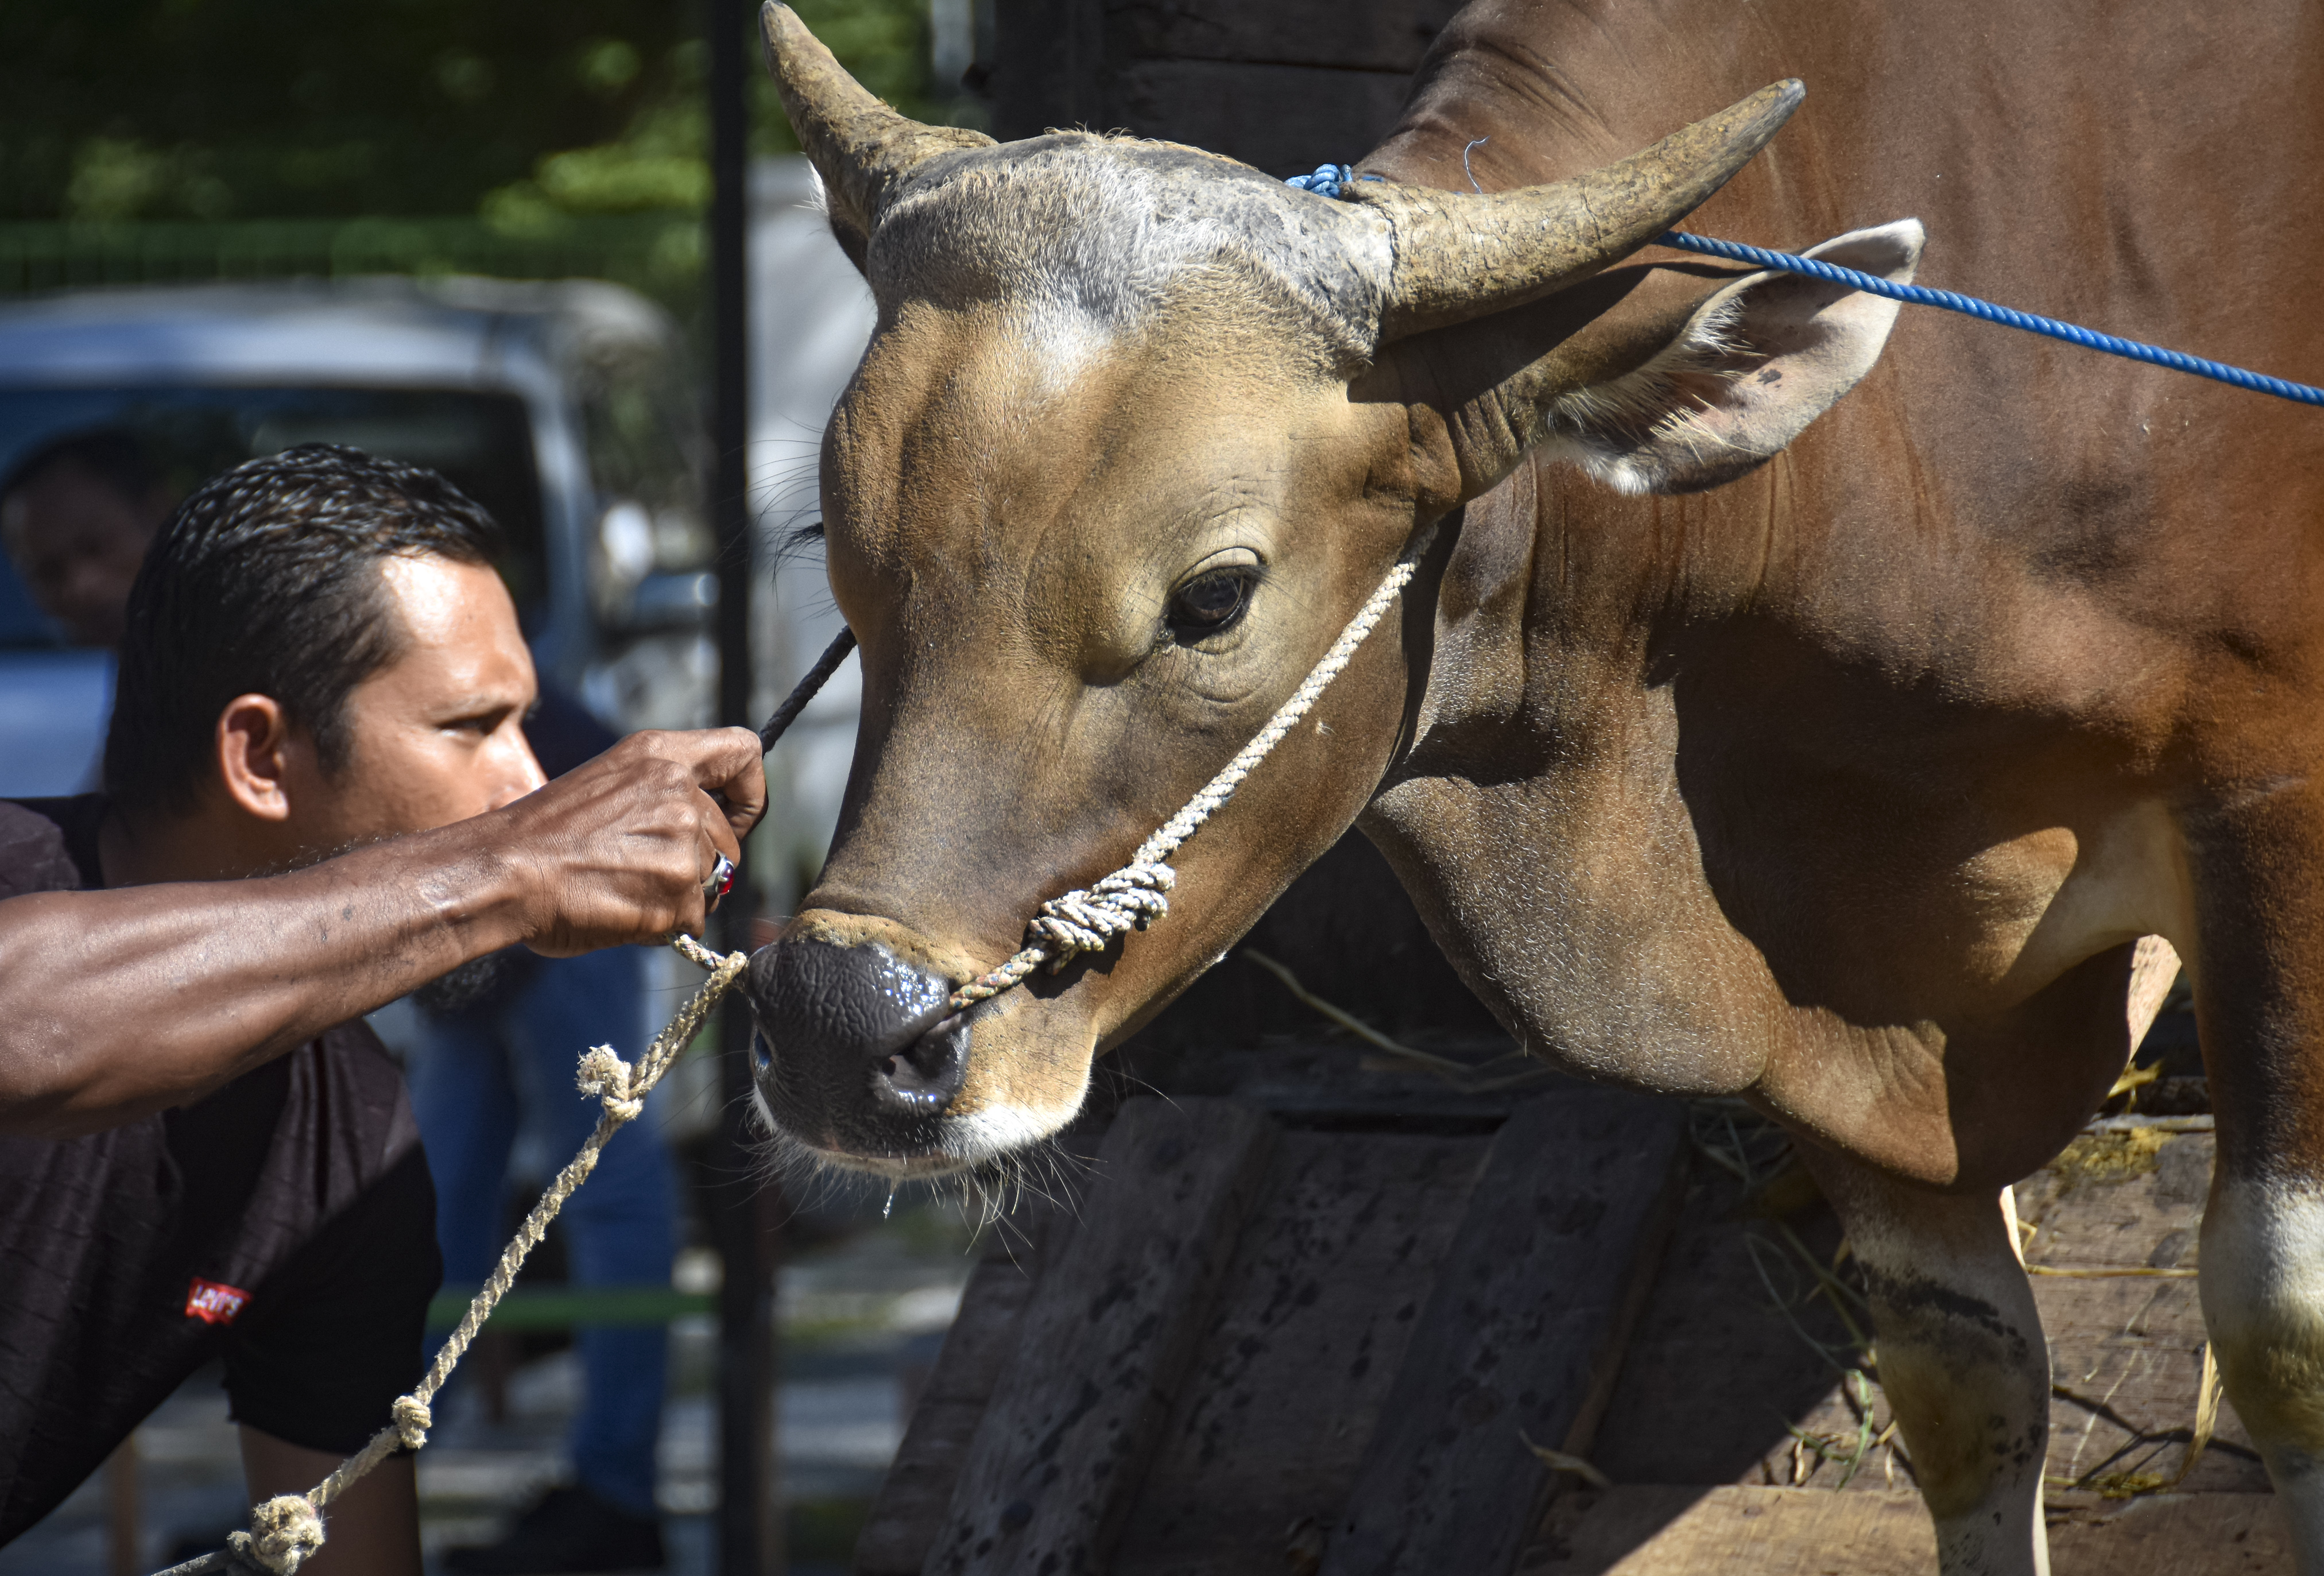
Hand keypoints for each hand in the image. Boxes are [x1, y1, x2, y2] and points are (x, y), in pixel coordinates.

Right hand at [496, 728, 767, 954]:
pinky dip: (664, 927)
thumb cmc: (543, 837)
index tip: (734, 818)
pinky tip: (621, 912)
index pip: (744, 752)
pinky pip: (693, 919)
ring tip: (621, 891)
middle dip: (700, 867)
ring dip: (676, 898)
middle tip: (645, 876)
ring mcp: (682, 839)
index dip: (750, 793)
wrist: (502, 873)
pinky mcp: (678, 887)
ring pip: (711, 883)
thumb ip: (660, 795)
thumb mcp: (609, 786)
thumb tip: (701, 832)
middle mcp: (678, 789)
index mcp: (659, 755)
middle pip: (729, 840)